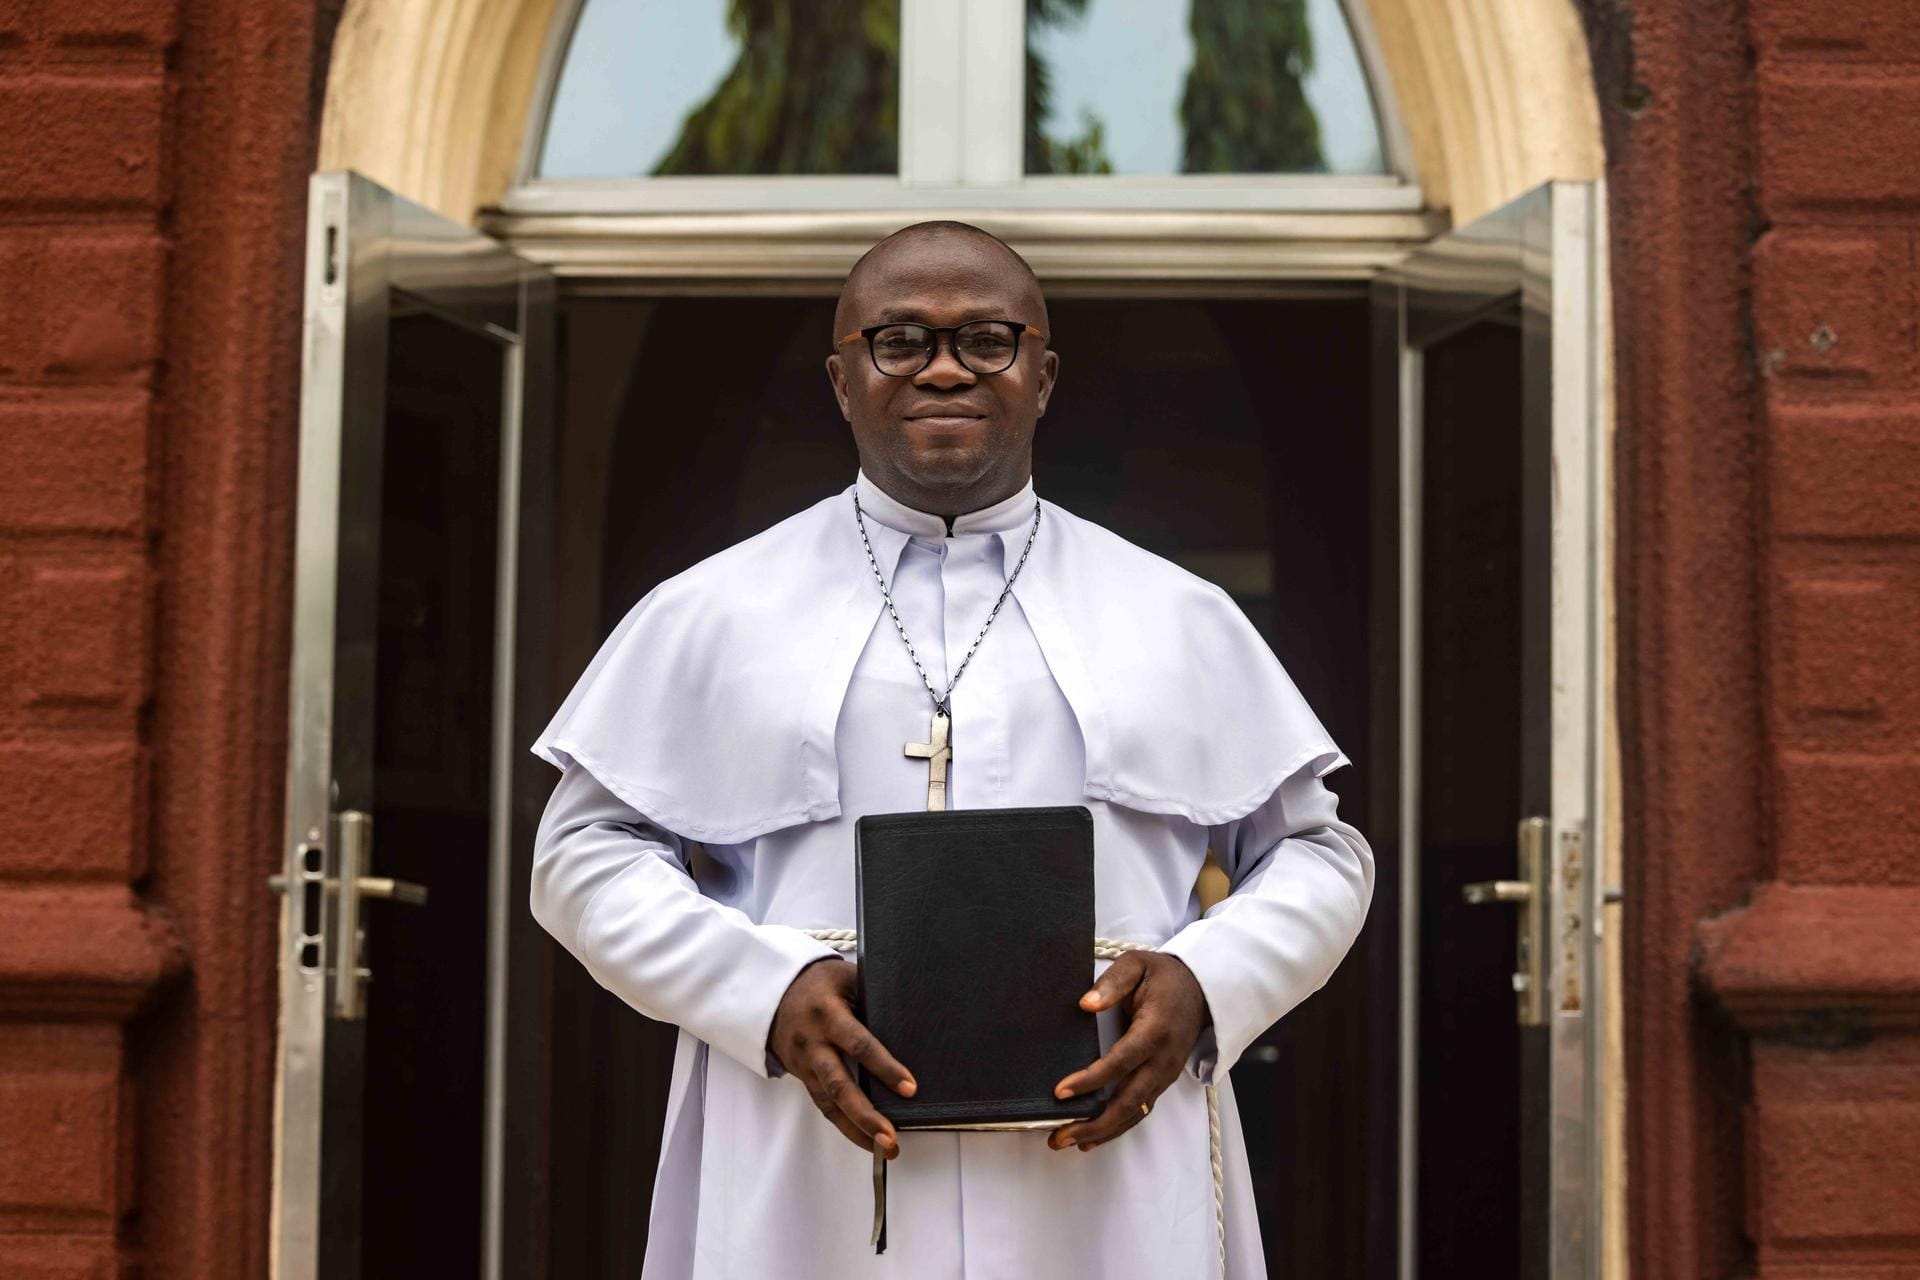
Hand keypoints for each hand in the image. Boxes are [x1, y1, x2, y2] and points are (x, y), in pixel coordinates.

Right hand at [769, 957, 916, 1157]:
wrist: (773, 994)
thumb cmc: (819, 983)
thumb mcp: (846, 977)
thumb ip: (872, 996)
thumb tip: (913, 1014)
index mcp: (827, 1014)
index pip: (859, 1044)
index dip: (884, 1067)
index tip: (909, 1087)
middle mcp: (814, 1043)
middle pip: (839, 1085)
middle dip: (866, 1114)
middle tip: (890, 1136)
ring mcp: (806, 1064)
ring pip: (830, 1103)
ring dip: (857, 1129)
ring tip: (885, 1147)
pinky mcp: (804, 1077)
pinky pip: (825, 1106)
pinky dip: (846, 1126)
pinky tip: (866, 1141)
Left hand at [1048, 951, 1209, 1151]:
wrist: (1200, 989)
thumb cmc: (1163, 976)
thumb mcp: (1137, 964)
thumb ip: (1112, 982)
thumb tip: (1086, 1004)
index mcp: (1155, 1030)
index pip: (1121, 1061)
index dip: (1091, 1080)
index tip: (1061, 1092)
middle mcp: (1163, 1059)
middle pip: (1129, 1100)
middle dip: (1094, 1122)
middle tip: (1059, 1134)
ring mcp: (1165, 1074)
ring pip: (1134, 1112)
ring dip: (1102, 1131)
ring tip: (1068, 1141)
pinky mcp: (1162, 1081)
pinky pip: (1139, 1110)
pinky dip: (1117, 1127)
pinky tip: (1092, 1137)